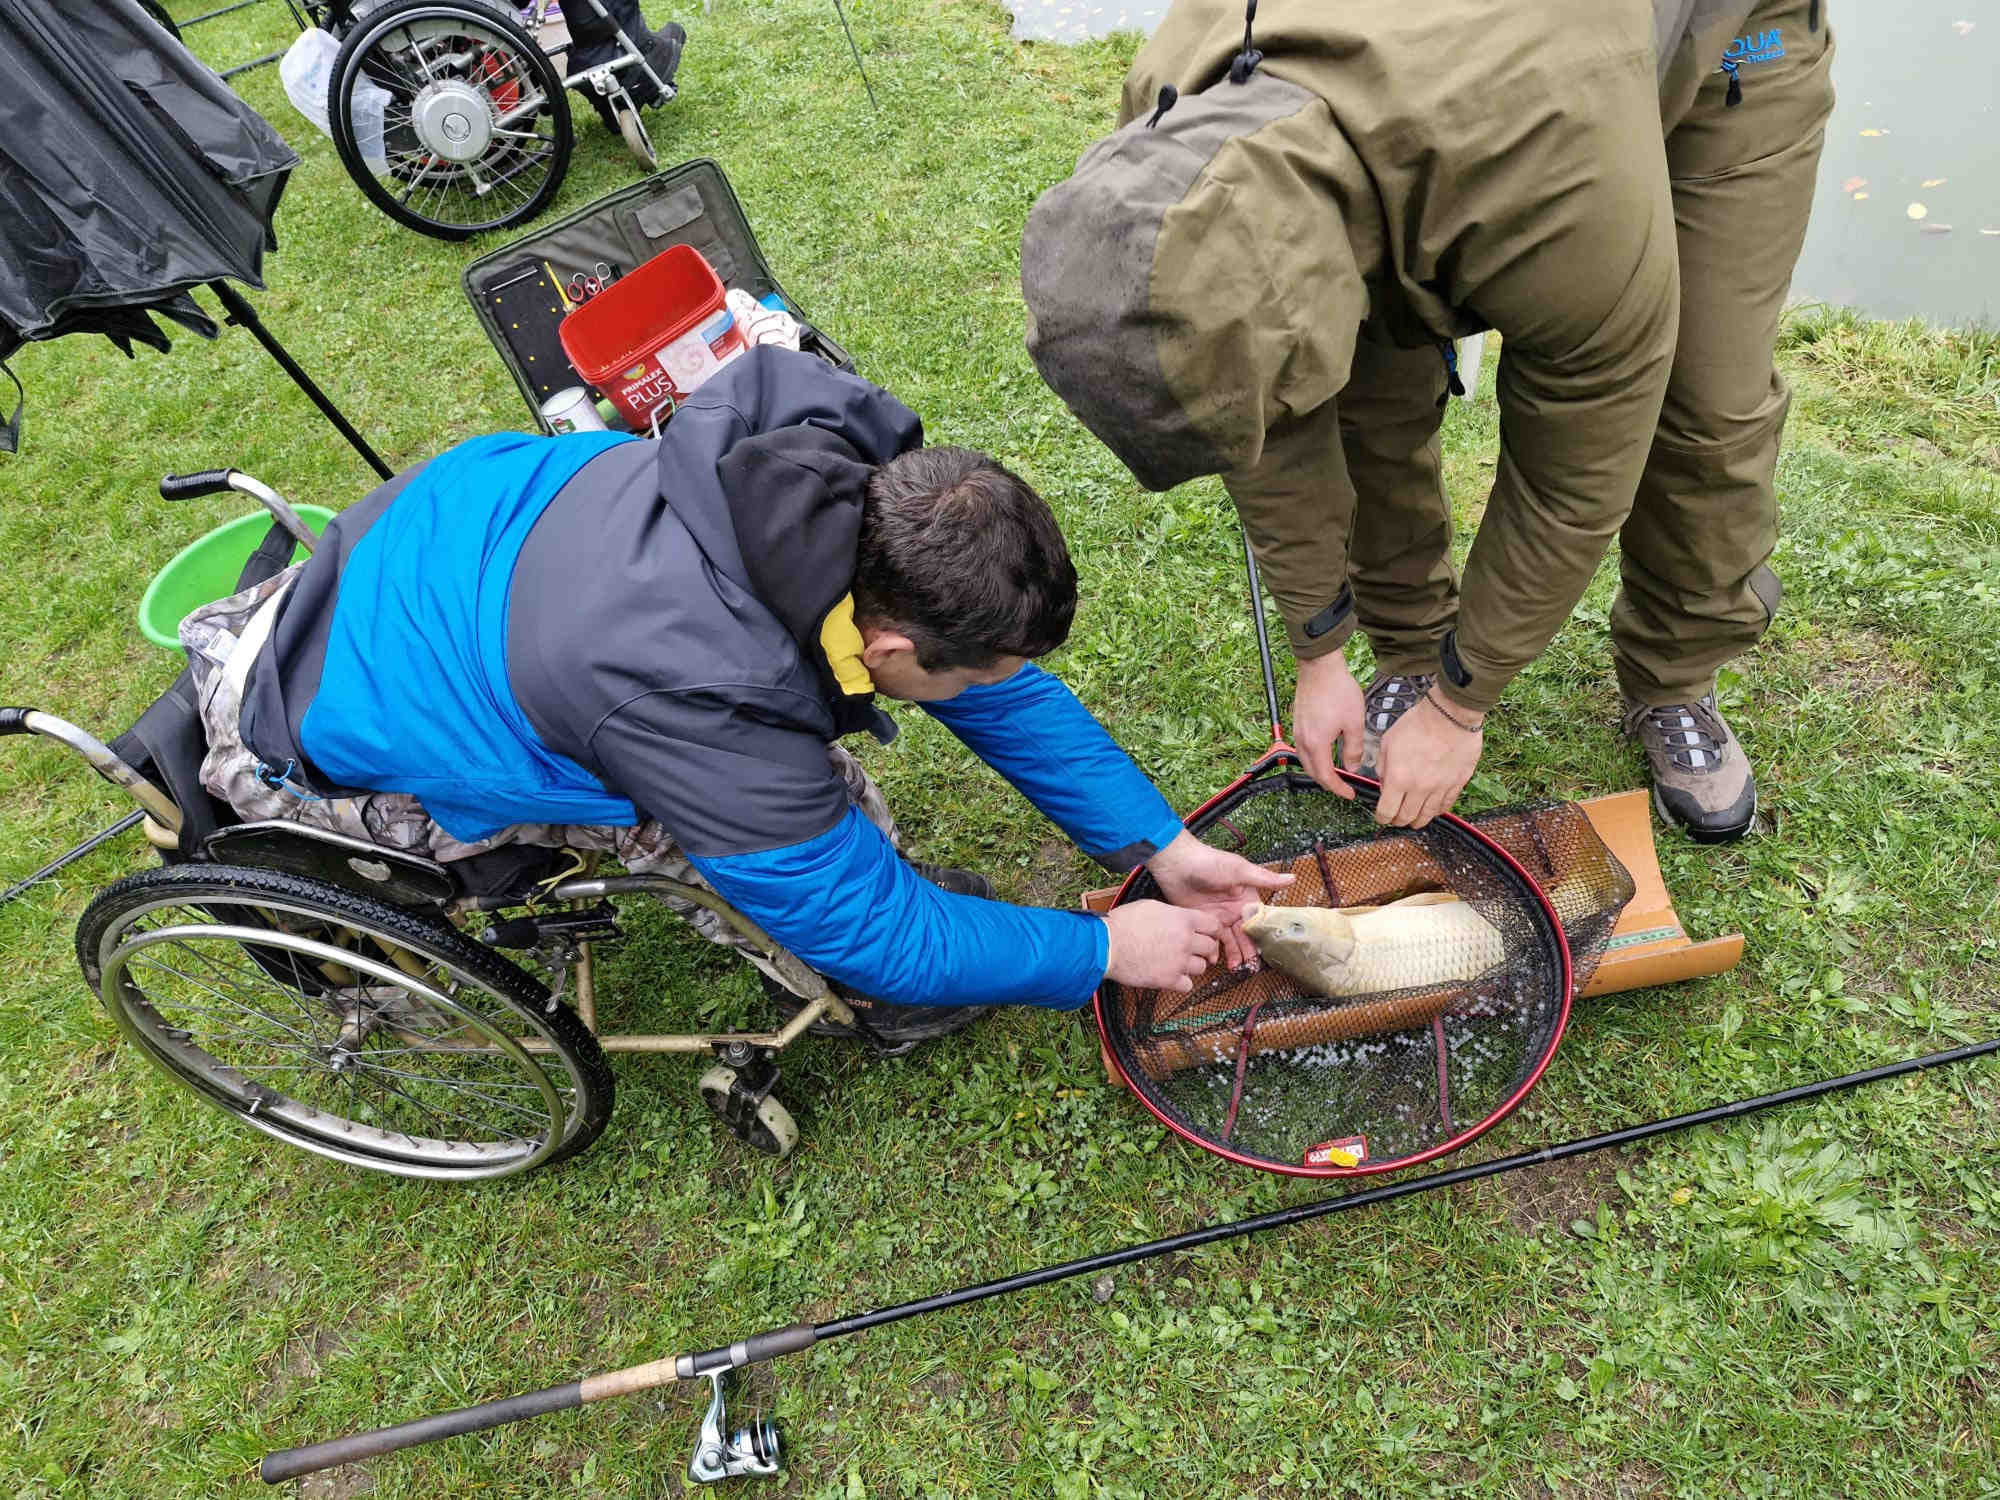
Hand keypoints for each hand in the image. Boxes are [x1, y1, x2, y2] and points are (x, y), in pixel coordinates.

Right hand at [1102, 900, 1223, 992]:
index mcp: (1183, 919)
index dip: (1211, 931)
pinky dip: (1182, 982)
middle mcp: (1186, 941)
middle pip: (1211, 947)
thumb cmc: (1124, 922)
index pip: (1214, 926)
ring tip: (1179, 963)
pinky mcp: (1169, 980)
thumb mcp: (1152, 906)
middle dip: (1204, 949)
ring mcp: (1179, 962)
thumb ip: (1173, 914)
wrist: (1107, 944)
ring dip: (1193, 965)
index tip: (1206, 935)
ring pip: (1202, 967)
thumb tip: (1180, 919)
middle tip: (1195, 951)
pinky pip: (1188, 985)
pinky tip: (1171, 975)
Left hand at [1145, 830, 1293, 967]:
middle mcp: (1234, 909)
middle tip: (1251, 968)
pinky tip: (1214, 961)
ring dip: (1233, 954)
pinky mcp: (1202, 920)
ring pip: (1229, 940)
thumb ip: (1264, 879)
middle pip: (1245, 935)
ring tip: (1237, 969)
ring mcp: (1218, 916)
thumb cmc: (1210, 862)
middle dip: (1248, 951)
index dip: (1263, 937)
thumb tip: (1293, 878)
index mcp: (1246, 898)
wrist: (1177, 863)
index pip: (1258, 922)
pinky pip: (1211, 939)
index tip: (1266, 953)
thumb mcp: (1240, 870)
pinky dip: (1213, 950)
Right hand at [1292, 651, 1363, 797]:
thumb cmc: (1337, 690)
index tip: (1350, 794)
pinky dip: (1314, 758)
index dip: (1338, 789)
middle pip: (1312, 773)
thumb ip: (1354, 749)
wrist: (1320, 667)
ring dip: (1320, 771)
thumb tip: (1354, 767)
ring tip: (1336, 773)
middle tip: (1344, 787)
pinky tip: (1326, 754)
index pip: (1326, 777)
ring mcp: (1297, 732)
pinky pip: (1303, 750)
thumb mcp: (1354, 722)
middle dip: (1328, 783)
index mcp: (1317, 744)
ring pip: (1306, 762)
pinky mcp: (1297, 724)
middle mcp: (1302, 741)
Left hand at [1374, 689, 1483, 827]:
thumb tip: (1384, 784)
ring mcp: (1440, 788)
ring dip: (1417, 820)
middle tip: (1396, 818)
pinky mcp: (1457, 784)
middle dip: (1398, 821)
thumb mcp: (1388, 742)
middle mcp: (1419, 788)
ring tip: (1413, 818)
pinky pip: (1446, 805)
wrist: (1449, 714)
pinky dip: (1436, 810)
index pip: (1387, 811)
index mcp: (1399, 778)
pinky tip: (1432, 808)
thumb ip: (1383, 767)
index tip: (1381, 816)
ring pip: (1427, 816)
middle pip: (1406, 818)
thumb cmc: (1417, 723)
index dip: (1382, 818)